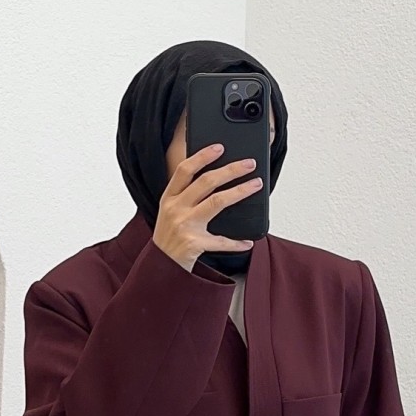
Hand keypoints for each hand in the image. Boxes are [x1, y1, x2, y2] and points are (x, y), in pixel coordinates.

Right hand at [153, 142, 263, 271]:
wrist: (161, 268)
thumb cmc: (169, 238)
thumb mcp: (169, 212)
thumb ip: (185, 196)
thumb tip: (215, 179)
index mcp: (169, 199)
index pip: (184, 170)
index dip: (202, 156)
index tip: (220, 147)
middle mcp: (175, 209)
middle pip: (206, 182)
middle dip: (230, 169)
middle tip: (249, 164)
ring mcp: (184, 226)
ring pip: (216, 202)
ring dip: (239, 191)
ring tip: (255, 185)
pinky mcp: (194, 244)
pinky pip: (221, 241)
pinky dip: (236, 242)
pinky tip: (247, 241)